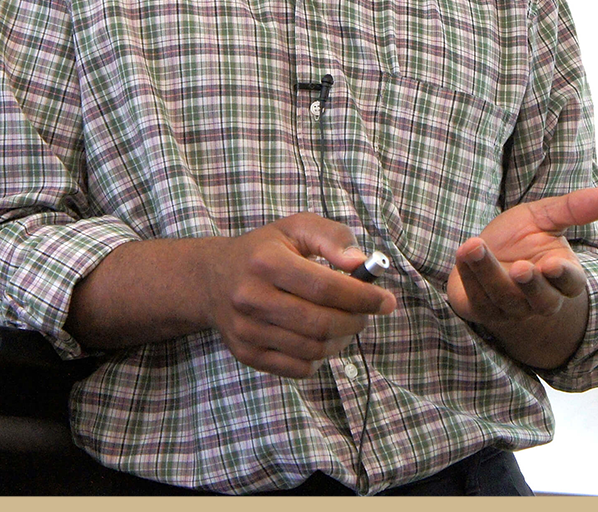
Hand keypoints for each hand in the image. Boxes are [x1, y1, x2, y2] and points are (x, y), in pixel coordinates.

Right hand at [196, 214, 398, 378]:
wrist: (211, 280)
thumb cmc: (264, 251)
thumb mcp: (295, 228)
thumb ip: (332, 237)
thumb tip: (360, 263)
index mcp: (266, 262)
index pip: (326, 287)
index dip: (363, 297)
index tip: (386, 301)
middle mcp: (251, 298)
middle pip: (321, 323)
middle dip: (356, 321)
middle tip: (366, 314)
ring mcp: (246, 330)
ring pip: (313, 349)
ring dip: (341, 340)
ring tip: (344, 324)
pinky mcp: (246, 354)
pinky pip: (298, 368)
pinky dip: (320, 358)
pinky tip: (320, 339)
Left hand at [445, 187, 597, 355]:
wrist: (488, 255)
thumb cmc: (522, 239)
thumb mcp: (546, 218)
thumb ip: (573, 209)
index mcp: (562, 276)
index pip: (571, 282)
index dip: (564, 276)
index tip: (554, 264)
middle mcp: (540, 298)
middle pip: (541, 299)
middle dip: (530, 285)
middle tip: (520, 268)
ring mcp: (510, 308)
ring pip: (503, 297)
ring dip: (488, 273)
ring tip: (475, 246)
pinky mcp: (482, 309)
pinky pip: (476, 298)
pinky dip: (468, 276)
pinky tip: (462, 253)